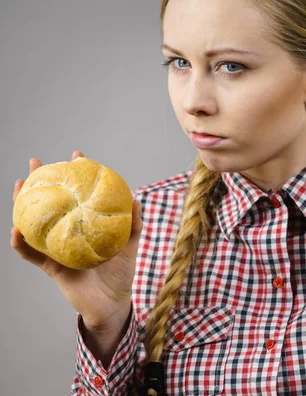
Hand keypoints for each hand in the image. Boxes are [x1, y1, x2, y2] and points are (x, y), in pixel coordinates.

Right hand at [10, 151, 142, 329]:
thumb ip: (132, 224)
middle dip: (42, 182)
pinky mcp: (51, 267)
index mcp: (85, 226)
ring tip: (19, 186)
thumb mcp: (129, 245)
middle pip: (51, 203)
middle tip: (36, 162)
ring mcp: (57, 249)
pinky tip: (17, 230)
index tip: (77, 156)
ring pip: (34, 223)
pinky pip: (32, 254)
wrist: (112, 304)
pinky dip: (22, 243)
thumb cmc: (120, 274)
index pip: (79, 195)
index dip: (76, 176)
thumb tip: (134, 198)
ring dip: (23, 204)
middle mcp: (68, 234)